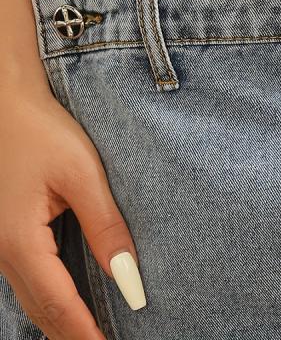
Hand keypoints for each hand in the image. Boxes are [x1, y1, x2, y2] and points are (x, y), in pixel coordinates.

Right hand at [0, 73, 144, 338]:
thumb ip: (105, 226)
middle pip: (41, 311)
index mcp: (20, 242)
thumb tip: (127, 275)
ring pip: (32, 299)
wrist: (5, 104)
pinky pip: (28, 280)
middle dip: (73, 335)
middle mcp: (2, 252)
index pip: (59, 305)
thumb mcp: (82, 174)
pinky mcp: (5, 233)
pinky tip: (71, 303)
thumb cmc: (43, 132)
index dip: (86, 334)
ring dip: (62, 321)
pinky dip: (51, 299)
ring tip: (94, 336)